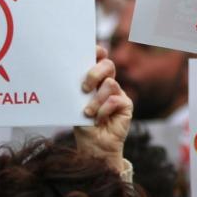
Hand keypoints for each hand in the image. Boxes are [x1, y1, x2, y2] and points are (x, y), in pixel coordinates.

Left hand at [75, 46, 131, 173]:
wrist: (94, 146)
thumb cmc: (83, 125)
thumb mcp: (76, 105)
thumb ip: (79, 90)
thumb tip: (70, 75)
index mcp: (95, 80)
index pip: (99, 60)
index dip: (98, 52)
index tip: (93, 50)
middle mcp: (108, 84)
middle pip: (108, 65)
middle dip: (95, 73)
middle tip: (84, 88)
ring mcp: (118, 93)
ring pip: (110, 83)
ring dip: (96, 100)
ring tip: (88, 113)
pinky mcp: (126, 105)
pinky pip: (115, 100)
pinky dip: (104, 110)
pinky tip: (99, 119)